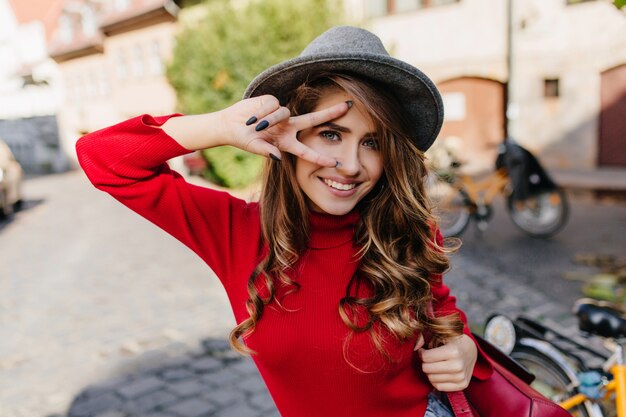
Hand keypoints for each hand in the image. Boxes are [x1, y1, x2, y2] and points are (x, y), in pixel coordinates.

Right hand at [219, 95, 349, 166]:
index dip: (320, 158)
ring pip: (283, 113)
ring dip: (267, 120)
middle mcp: (288, 127)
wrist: (230, 125)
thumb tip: (277, 157)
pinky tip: (251, 117)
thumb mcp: (255, 148)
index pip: (306, 151)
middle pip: (313, 120)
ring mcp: (282, 114)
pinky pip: (272, 105)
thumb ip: (267, 152)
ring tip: (253, 125)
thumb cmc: (243, 139)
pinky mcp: (273, 101)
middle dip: (330, 113)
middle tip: (347, 107)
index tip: (335, 163)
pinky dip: (261, 112)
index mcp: (286, 142)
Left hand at [417, 334, 476, 390]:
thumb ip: (425, 338)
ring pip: (431, 379)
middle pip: (427, 369)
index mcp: (453, 351)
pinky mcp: (462, 385)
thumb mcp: (440, 334)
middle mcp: (458, 366)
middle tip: (429, 358)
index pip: (426, 357)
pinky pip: (439, 387)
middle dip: (425, 363)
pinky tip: (439, 372)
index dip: (422, 353)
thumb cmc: (452, 340)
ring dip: (430, 372)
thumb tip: (415, 347)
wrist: (470, 350)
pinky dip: (435, 380)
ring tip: (435, 364)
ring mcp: (461, 377)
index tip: (424, 350)